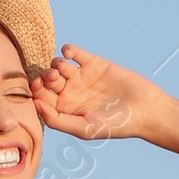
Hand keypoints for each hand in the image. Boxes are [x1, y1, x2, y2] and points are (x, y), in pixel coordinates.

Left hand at [31, 44, 166, 142]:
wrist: (143, 109)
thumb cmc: (114, 125)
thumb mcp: (84, 128)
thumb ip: (57, 120)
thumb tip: (35, 105)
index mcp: (65, 110)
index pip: (42, 99)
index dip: (36, 92)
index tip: (37, 87)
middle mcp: (70, 93)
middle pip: (47, 81)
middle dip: (45, 77)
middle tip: (52, 78)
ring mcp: (81, 77)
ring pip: (58, 65)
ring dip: (55, 64)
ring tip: (63, 69)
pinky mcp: (93, 63)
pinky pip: (74, 53)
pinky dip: (68, 50)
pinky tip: (69, 54)